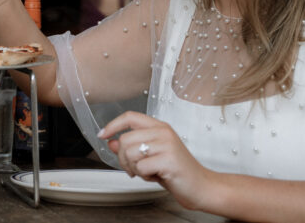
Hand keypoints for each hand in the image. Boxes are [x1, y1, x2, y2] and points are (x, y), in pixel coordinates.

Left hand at [97, 111, 216, 211]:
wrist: (202, 187)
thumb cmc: (177, 171)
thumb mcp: (151, 156)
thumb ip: (131, 147)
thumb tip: (110, 141)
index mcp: (159, 127)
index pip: (130, 117)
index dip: (113, 125)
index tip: (102, 134)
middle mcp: (163, 132)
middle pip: (125, 139)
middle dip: (123, 159)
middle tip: (135, 169)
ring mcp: (167, 145)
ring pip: (130, 153)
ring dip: (134, 168)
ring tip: (149, 172)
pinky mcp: (169, 160)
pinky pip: (141, 167)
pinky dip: (144, 176)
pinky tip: (157, 177)